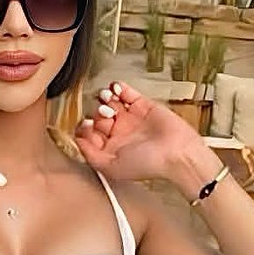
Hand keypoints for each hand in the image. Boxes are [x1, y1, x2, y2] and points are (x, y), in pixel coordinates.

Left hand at [74, 81, 208, 183]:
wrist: (177, 153)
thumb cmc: (149, 164)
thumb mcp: (111, 167)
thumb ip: (90, 154)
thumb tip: (77, 139)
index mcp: (111, 148)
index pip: (89, 133)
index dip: (84, 127)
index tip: (87, 124)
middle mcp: (120, 133)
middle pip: (98, 115)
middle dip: (97, 112)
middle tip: (105, 114)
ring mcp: (131, 118)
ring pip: (110, 102)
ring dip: (105, 97)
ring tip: (108, 99)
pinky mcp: (143, 105)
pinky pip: (126, 92)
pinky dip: (118, 87)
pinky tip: (116, 88)